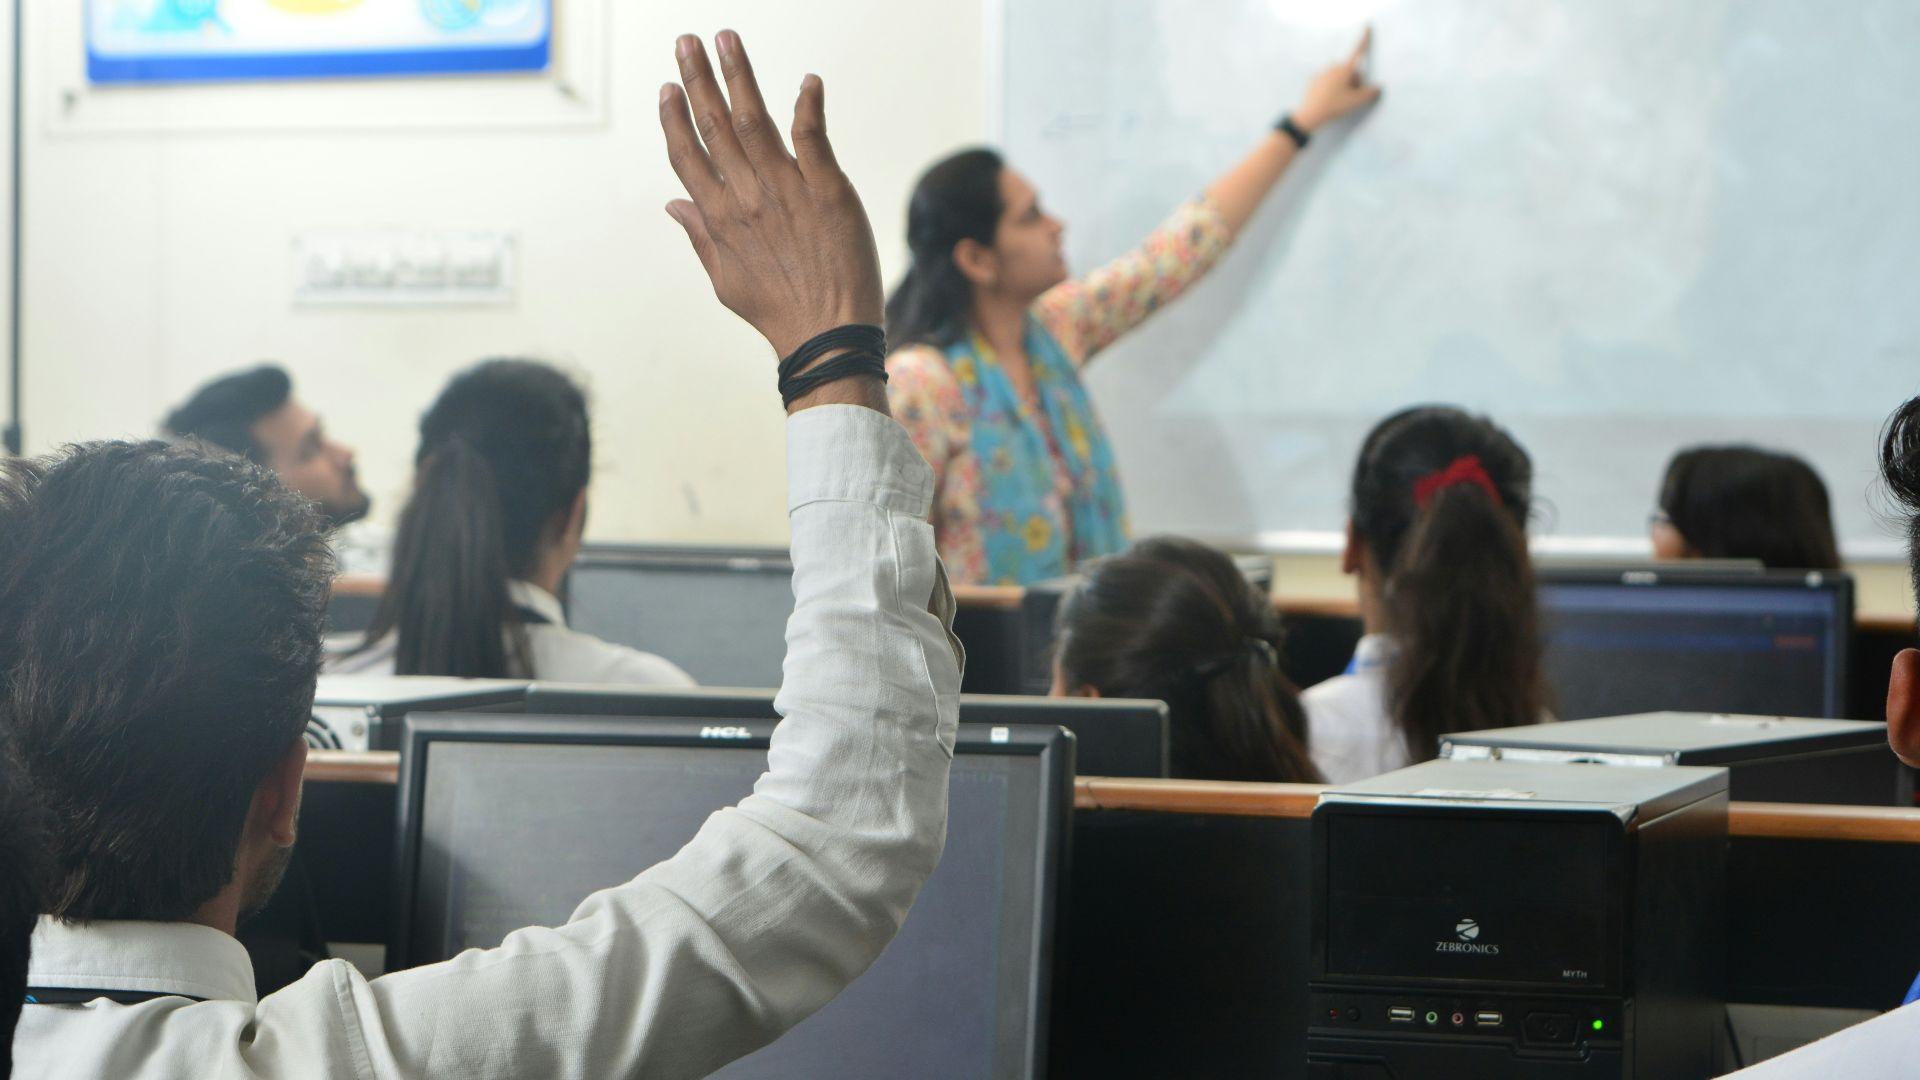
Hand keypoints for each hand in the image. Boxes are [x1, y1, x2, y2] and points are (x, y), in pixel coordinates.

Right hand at [659, 31, 884, 360]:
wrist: (829, 334)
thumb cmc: (779, 311)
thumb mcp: (725, 280)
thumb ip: (699, 236)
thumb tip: (672, 203)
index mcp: (720, 218)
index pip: (688, 156)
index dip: (675, 118)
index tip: (668, 87)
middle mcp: (748, 198)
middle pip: (714, 127)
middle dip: (698, 79)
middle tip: (687, 41)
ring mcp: (788, 192)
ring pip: (754, 121)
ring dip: (738, 76)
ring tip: (726, 40)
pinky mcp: (828, 192)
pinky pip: (814, 140)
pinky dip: (809, 108)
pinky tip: (808, 81)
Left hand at [1293, 26, 1381, 131]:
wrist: (1310, 114)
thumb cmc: (1335, 106)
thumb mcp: (1357, 101)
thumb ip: (1371, 93)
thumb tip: (1377, 88)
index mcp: (1345, 69)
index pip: (1358, 52)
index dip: (1364, 40)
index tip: (1367, 27)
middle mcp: (1333, 67)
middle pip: (1350, 71)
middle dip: (1354, 81)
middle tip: (1351, 97)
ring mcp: (1322, 73)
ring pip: (1338, 77)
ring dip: (1342, 85)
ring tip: (1338, 101)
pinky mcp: (1314, 80)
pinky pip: (1327, 82)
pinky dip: (1331, 89)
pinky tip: (1328, 100)